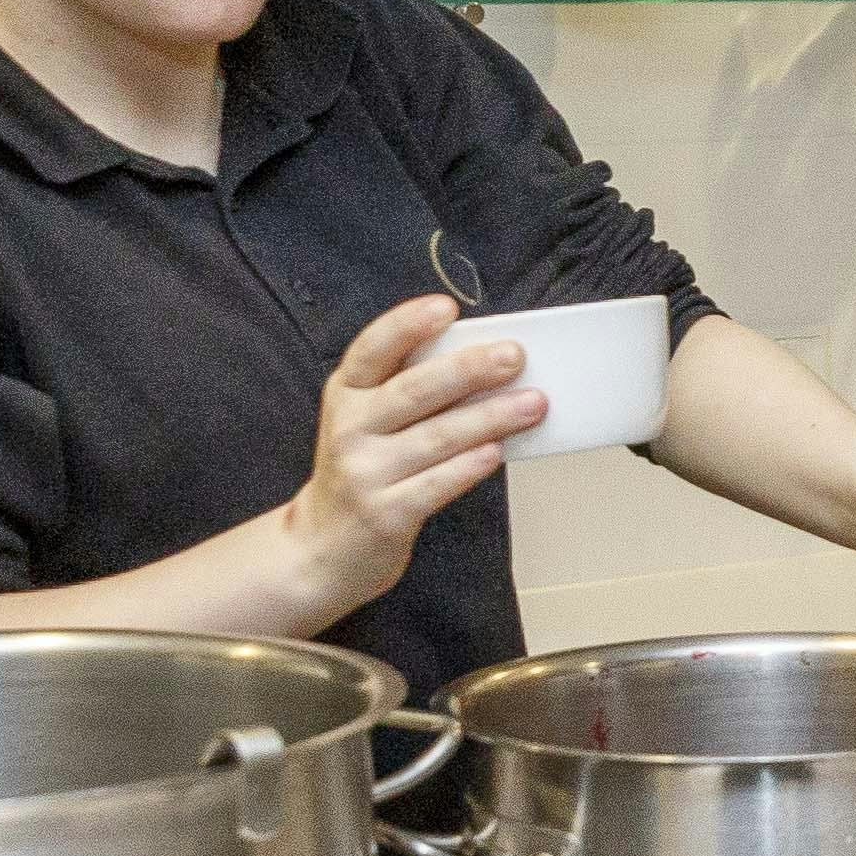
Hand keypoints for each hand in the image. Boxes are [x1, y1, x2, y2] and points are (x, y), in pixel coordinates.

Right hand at [287, 293, 542, 608]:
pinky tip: (497, 451)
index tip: (445, 307)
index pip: (372, 349)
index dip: (407, 325)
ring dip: (490, 417)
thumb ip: (409, 391)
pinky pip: (436, 484)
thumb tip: (486, 364)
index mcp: (346, 394)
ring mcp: (365, 473)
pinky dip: (469, 466)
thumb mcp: (366, 422)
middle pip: (413, 391)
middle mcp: (350, 429)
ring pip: (436, 437)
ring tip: (533, 404)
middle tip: (514, 356)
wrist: (322, 548)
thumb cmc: (363, 471)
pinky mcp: (386, 514)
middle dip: (468, 369)